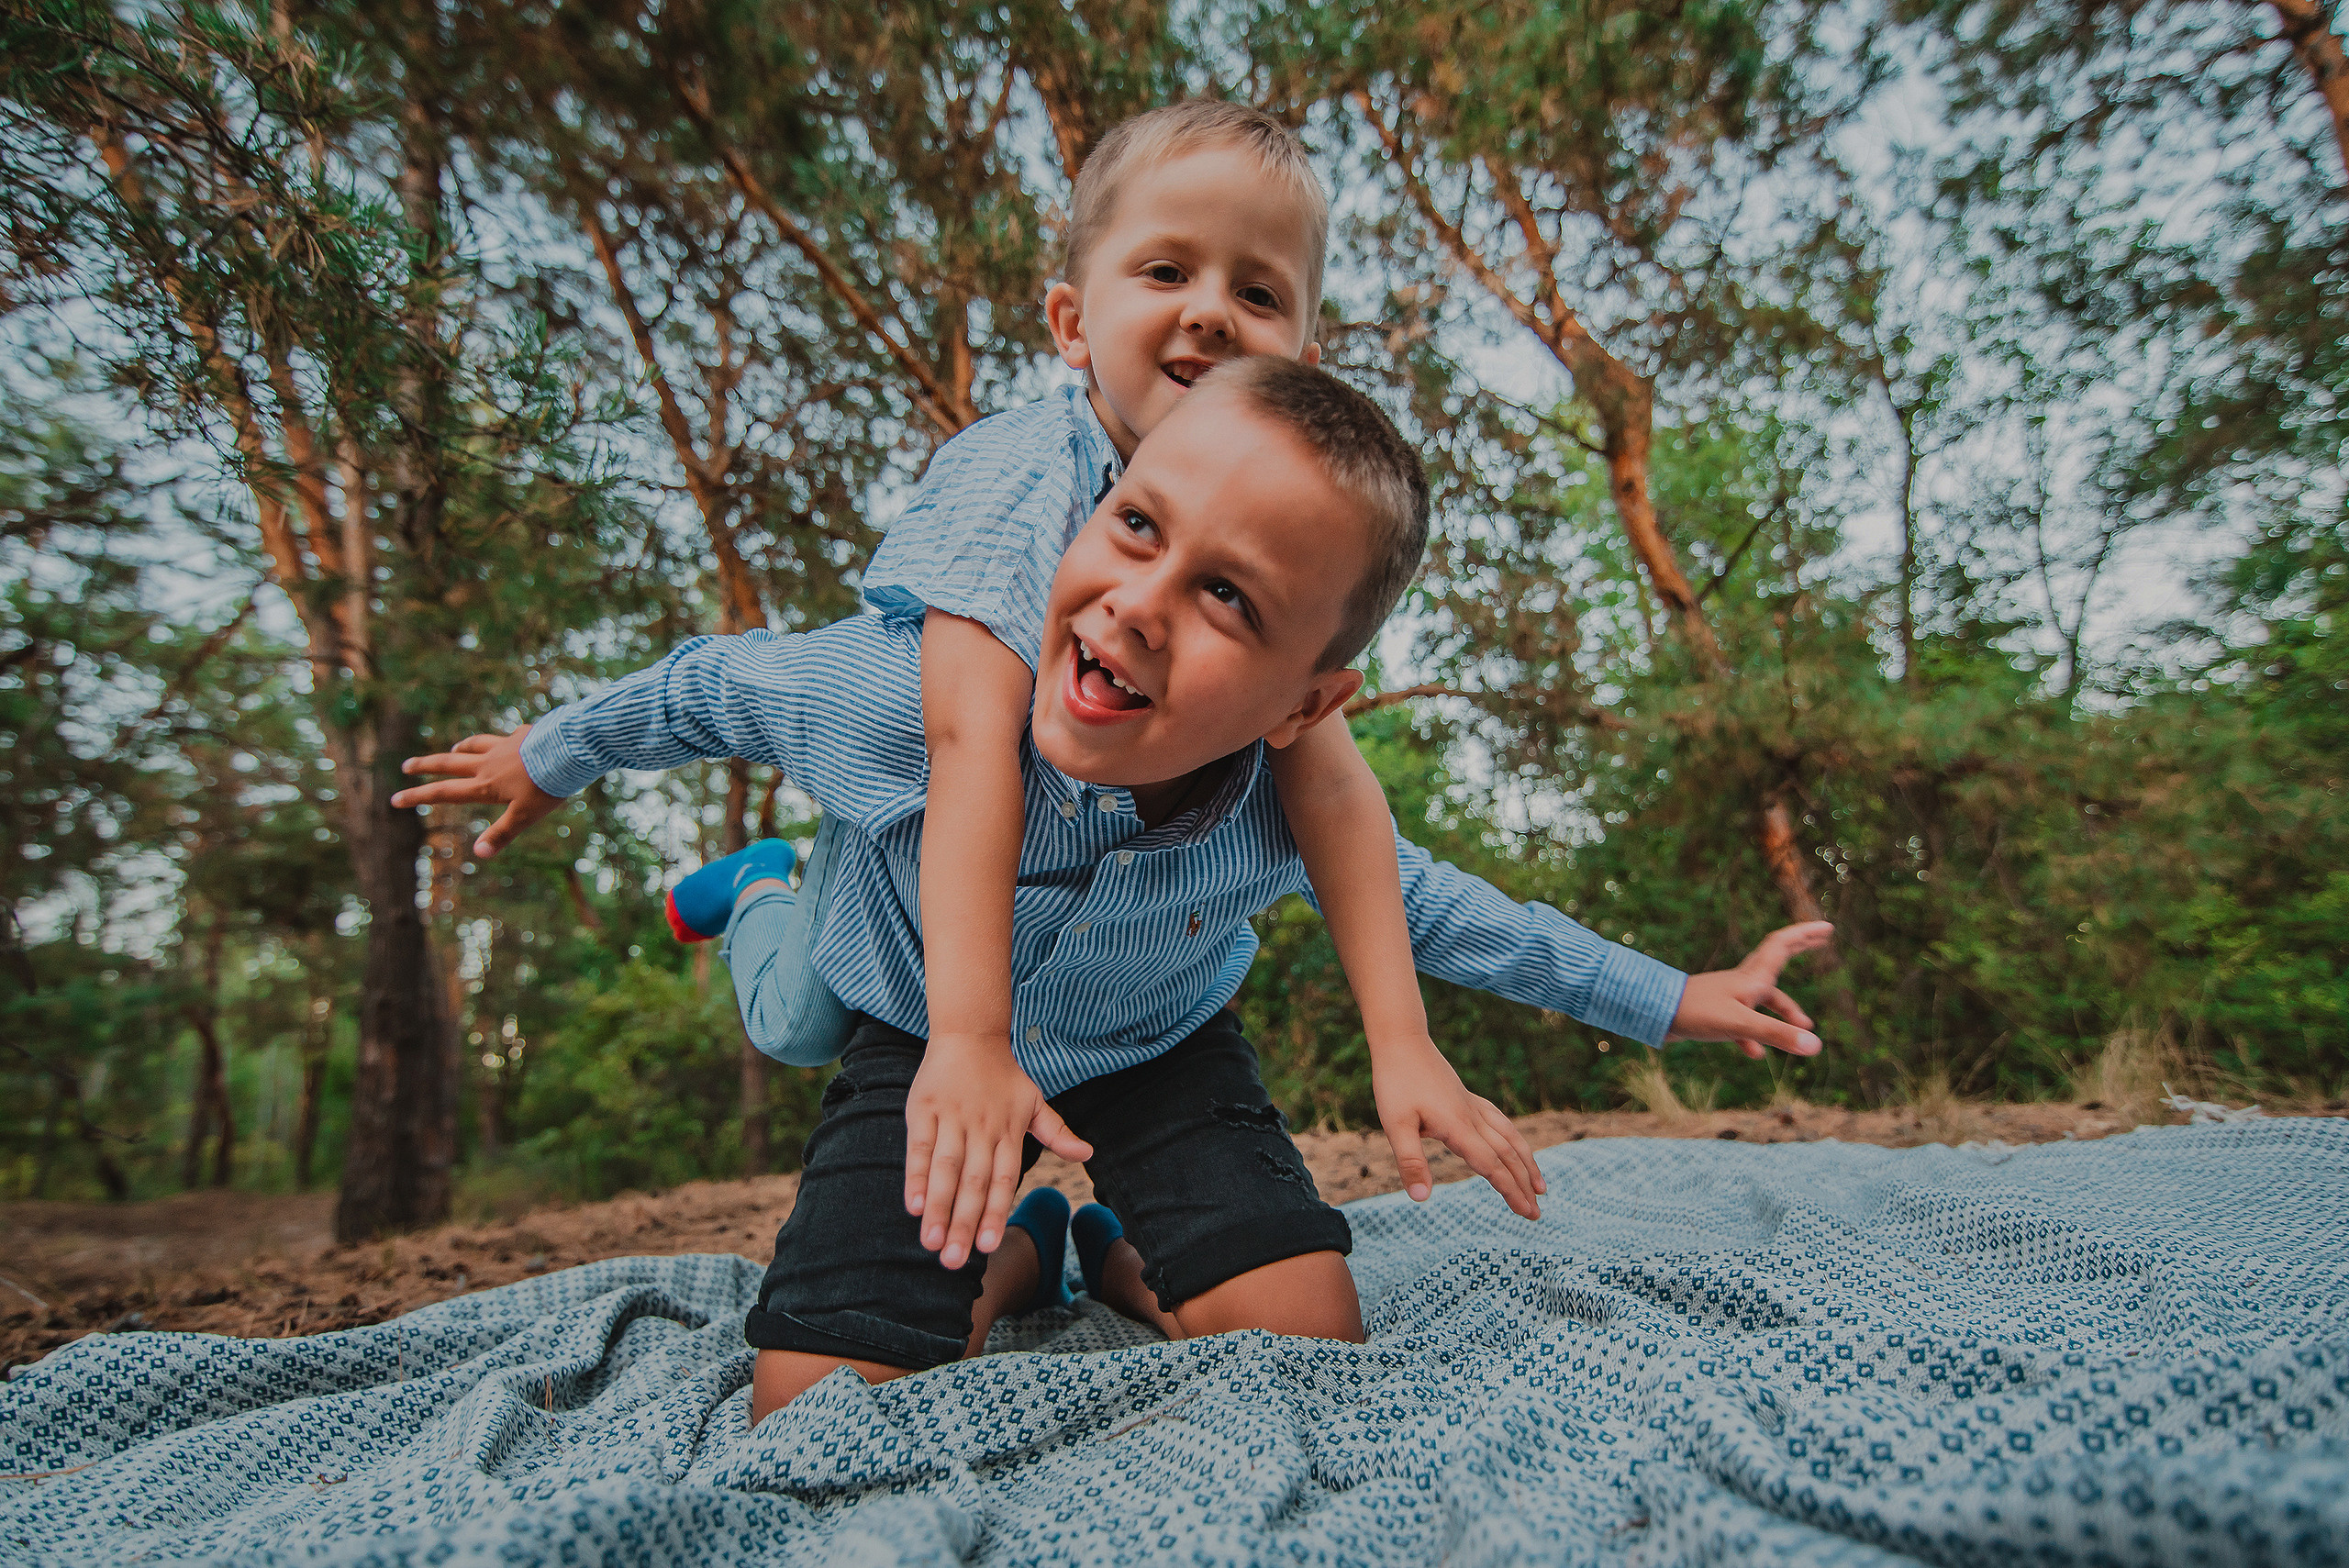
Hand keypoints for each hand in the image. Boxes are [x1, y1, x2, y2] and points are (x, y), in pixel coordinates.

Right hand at [389, 728, 562, 857]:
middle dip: (425, 766)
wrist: (569, 749)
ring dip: (459, 749)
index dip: (418, 797)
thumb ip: (502, 834)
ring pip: (474, 746)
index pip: (443, 793)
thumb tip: (479, 854)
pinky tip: (505, 740)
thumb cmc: (547, 786)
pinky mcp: (521, 736)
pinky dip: (498, 741)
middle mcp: (488, 763)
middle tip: (406, 766)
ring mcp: (504, 746)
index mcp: (485, 785)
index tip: (395, 799)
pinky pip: (504, 737)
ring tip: (453, 750)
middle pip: (449, 763)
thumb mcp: (525, 815)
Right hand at [904, 1033, 1092, 1269]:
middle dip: (963, 1223)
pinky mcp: (924, 1110)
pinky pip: (919, 1148)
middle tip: (953, 1261)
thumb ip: (1057, 1132)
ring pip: (945, 1170)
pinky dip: (916, 1176)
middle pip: (972, 1183)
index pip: (1003, 1180)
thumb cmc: (1004, 1077)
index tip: (987, 1247)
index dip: (994, 1213)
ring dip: (937, 1208)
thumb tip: (1088, 1153)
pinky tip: (913, 1206)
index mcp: (1009, 1131)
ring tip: (931, 1243)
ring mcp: (952, 1119)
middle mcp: (981, 1128)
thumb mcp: (1035, 1102)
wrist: (971, 1034)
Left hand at [1372, 1035, 1544, 1218]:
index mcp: (1457, 1128)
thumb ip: (1410, 1162)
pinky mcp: (1466, 1097)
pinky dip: (1514, 1138)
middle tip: (1536, 1214)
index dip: (1511, 1191)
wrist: (1401, 1040)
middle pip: (1507, 1156)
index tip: (1527, 1213)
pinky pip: (1500, 1122)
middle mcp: (1472, 1117)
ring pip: (1509, 1137)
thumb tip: (1421, 1199)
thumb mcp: (1395, 1125)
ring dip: (1527, 1163)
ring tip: (1541, 1186)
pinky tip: (1514, 1144)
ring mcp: (1472, 1106)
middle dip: (1524, 1185)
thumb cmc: (1395, 1082)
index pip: (1491, 1166)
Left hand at [1668, 921, 1833, 1058]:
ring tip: (1803, 1028)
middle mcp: (1743, 982)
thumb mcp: (1740, 1024)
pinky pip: (1742, 1023)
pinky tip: (1755, 1054)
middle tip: (1822, 940)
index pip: (1782, 946)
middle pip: (1777, 961)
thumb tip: (1815, 1046)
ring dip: (1784, 1011)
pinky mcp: (1715, 1014)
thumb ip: (1777, 1034)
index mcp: (1752, 978)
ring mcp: (1729, 997)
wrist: (1652, 1014)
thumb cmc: (1695, 1012)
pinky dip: (1753, 1037)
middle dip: (1800, 949)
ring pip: (1764, 1000)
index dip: (1804, 936)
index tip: (1827, 928)